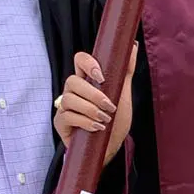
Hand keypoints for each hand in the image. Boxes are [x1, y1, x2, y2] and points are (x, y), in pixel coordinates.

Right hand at [54, 45, 136, 165]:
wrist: (111, 148)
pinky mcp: (60, 122)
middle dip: (94, 94)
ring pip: (69, 99)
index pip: (80, 60)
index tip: (101, 77)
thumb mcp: (123, 95)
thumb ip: (125, 71)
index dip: (88, 64)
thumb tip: (132, 45)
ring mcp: (65, 106)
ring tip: (105, 120)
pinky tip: (97, 128)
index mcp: (87, 80)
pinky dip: (84, 121)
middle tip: (110, 106)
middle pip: (72, 80)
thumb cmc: (115, 122)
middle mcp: (73, 91)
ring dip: (90, 109)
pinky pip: (66, 116)